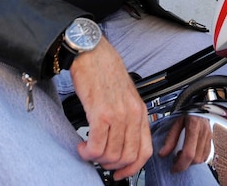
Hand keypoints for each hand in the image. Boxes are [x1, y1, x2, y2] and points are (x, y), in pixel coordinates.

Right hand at [71, 38, 151, 178]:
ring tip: (87, 149)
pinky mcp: (100, 113)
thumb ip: (127, 117)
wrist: (92, 52)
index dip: (132, 168)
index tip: (119, 173)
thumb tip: (121, 141)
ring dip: (96, 158)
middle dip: (111, 165)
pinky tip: (82, 145)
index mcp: (140, 111)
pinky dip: (87, 152)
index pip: (145, 151)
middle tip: (98, 158)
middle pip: (127, 157)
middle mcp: (132, 114)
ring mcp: (118, 114)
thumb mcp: (125, 95)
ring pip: (111, 155)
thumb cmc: (106, 70)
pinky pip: (97, 145)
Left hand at [158, 115, 212, 172]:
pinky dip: (197, 159)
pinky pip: (206, 156)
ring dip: (191, 162)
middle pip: (196, 158)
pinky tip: (190, 153)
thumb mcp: (176, 122)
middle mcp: (204, 132)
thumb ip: (170, 139)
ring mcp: (209, 137)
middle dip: (185, 165)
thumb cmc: (188, 113)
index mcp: (194, 126)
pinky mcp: (211, 140)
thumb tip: (162, 154)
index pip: (189, 153)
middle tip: (175, 162)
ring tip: (182, 155)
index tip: (173, 168)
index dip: (180, 164)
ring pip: (202, 159)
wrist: (200, 106)